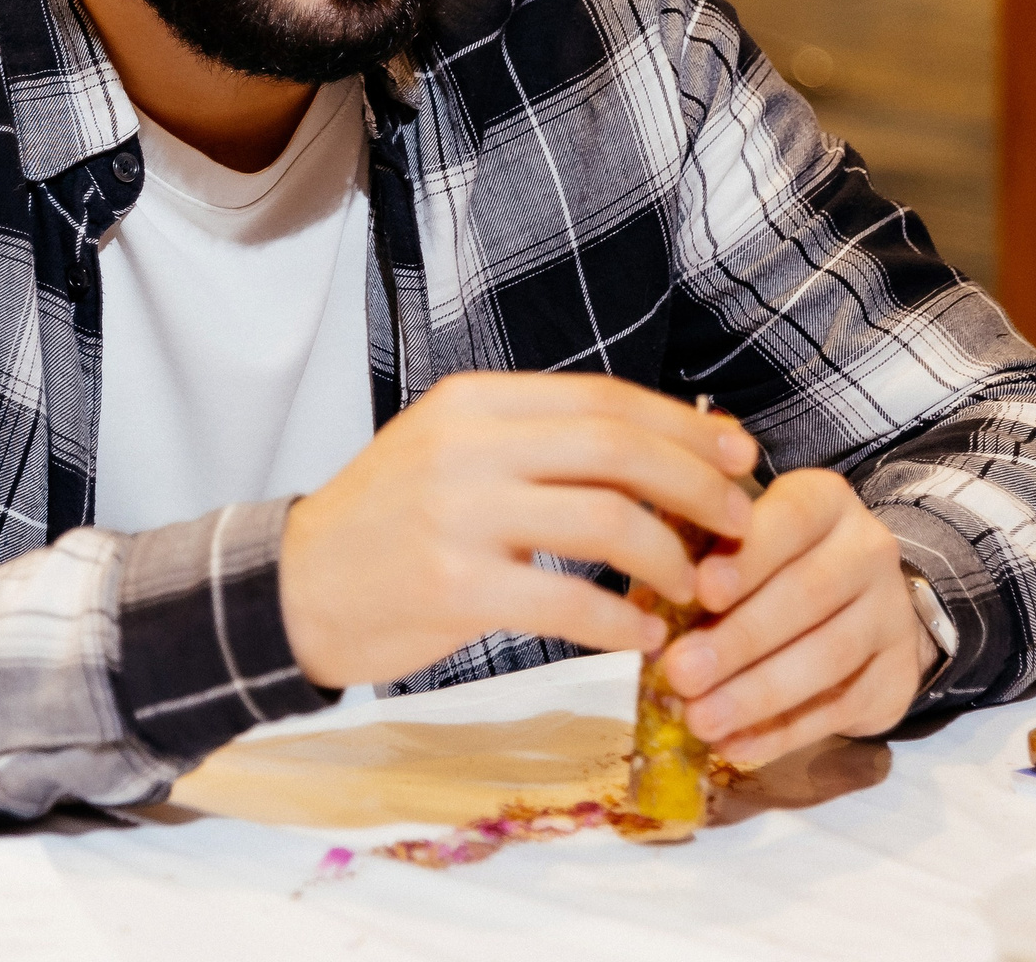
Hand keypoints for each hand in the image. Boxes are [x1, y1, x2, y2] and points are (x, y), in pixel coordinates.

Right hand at [280, 372, 759, 688]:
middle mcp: (469, 445)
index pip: (604, 398)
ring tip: (694, 587)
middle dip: (698, 486)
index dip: (684, 428)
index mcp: (474, 400)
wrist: (294, 587)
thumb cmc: (388, 521)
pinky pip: (568, 604)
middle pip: (618, 449)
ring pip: (606, 523)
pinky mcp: (453, 587)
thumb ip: (535, 440)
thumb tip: (656, 448)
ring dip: (670, 559)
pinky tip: (642, 638)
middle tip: (741, 524)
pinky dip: (621, 623)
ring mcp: (459, 515)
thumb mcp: (450, 449)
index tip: (739, 456)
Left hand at [655, 469, 938, 764]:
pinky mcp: (898, 675)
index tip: (701, 590)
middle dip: (739, 639)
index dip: (746, 557)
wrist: (862, 604)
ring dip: (758, 693)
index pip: (789, 520)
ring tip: (701, 719)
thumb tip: (642, 609)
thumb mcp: (737, 542)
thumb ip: (694, 559)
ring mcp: (891, 614)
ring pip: (828, 656)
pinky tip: (736, 745)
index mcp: (824, 502)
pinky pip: (841, 708)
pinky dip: (784, 732)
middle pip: (807, 595)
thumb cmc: (773, 566)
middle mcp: (868, 550)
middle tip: (681, 673)